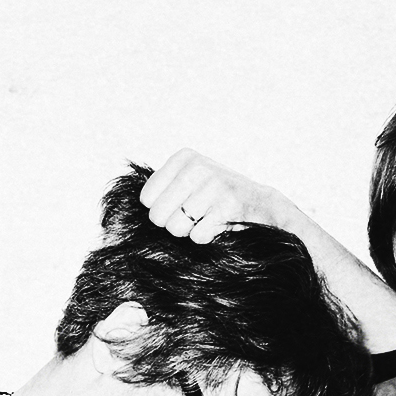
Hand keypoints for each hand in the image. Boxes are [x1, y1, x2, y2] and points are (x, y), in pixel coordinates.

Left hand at [139, 150, 285, 245]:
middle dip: (174, 224)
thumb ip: (163, 189)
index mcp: (184, 158)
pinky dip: (207, 237)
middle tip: (195, 216)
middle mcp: (198, 167)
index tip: (182, 204)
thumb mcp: (190, 180)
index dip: (163, 209)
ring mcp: (214, 185)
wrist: (262, 204)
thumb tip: (133, 209)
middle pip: (158, 216)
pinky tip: (219, 224)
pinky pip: (198, 237)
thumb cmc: (218, 196)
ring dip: (191, 231)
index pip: (147, 199)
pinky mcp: (228, 206)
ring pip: (176, 228)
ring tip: (208, 218)